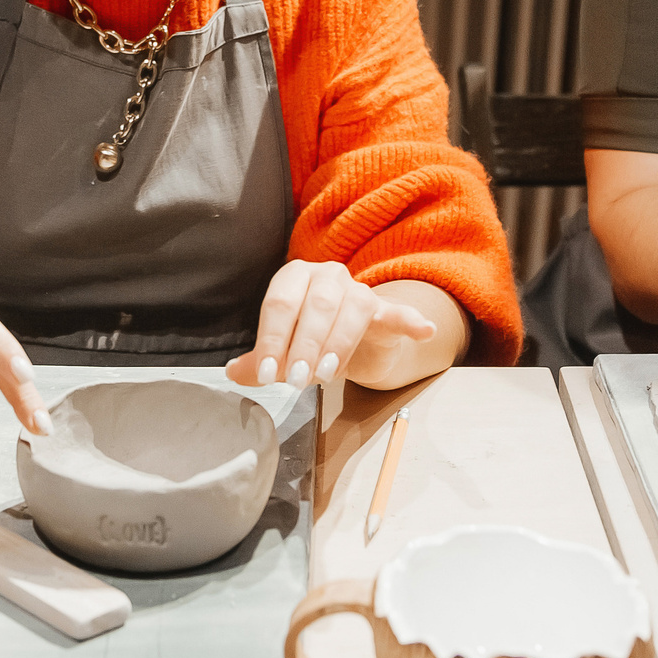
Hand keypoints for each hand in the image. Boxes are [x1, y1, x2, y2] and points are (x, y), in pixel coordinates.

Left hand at [225, 260, 439, 390]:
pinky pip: (400, 312)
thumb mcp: (285, 350)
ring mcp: (360, 291)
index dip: (271, 339)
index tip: (266, 373)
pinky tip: (422, 330)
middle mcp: (327, 276)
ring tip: (326, 376)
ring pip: (350, 310)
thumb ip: (261, 360)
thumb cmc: (313, 339)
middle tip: (296, 381)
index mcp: (295, 278)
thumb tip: (235, 373)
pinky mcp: (387, 311)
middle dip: (303, 346)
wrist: (357, 342)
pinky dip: (411, 320)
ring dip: (337, 344)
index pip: (280, 303)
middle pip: (314, 306)